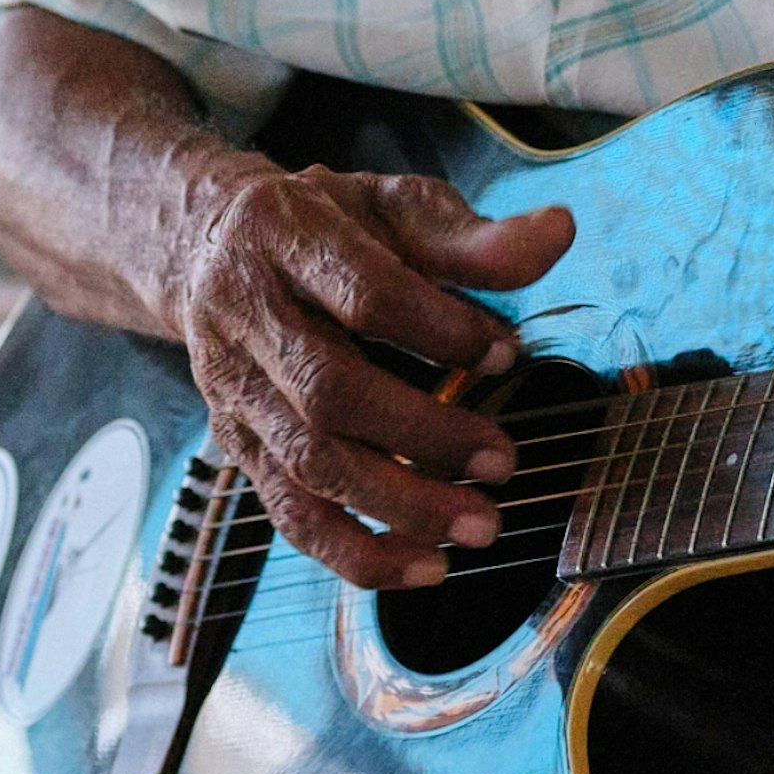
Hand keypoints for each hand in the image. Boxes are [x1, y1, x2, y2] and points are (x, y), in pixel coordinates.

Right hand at [159, 163, 574, 589]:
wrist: (213, 245)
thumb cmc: (329, 227)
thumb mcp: (398, 208)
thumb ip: (476, 236)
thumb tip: (559, 235)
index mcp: (285, 238)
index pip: (365, 294)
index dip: (440, 328)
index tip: (507, 352)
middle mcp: (246, 317)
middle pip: (330, 391)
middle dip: (424, 434)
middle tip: (504, 461)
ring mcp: (235, 389)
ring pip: (307, 462)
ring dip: (399, 504)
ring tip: (480, 524)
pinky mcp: (238, 444)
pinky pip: (289, 512)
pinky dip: (355, 550)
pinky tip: (423, 566)